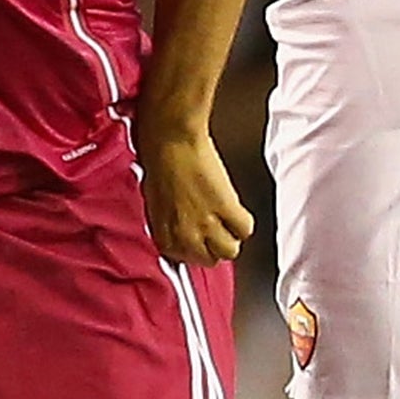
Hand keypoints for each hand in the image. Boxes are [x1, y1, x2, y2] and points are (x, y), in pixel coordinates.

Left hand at [137, 130, 254, 266]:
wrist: (171, 138)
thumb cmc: (156, 159)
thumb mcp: (154, 198)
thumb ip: (168, 220)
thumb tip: (179, 225)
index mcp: (163, 233)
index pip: (185, 259)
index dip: (195, 247)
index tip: (198, 239)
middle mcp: (184, 234)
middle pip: (210, 260)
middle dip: (213, 246)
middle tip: (215, 229)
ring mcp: (206, 224)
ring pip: (230, 250)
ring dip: (231, 236)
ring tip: (226, 220)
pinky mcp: (227, 209)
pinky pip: (245, 229)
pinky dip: (243, 220)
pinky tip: (235, 208)